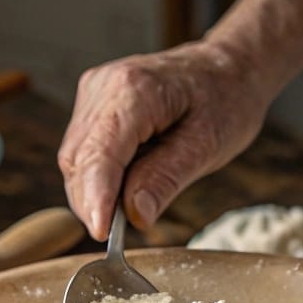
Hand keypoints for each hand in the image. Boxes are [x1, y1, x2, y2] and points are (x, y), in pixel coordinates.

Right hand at [57, 39, 269, 239]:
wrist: (228, 67)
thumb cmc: (225, 99)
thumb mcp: (207, 145)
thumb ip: (166, 179)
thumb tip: (135, 216)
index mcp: (135, 90)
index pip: (101, 154)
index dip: (96, 199)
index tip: (102, 234)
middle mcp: (104, 86)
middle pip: (79, 161)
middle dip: (93, 203)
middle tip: (117, 235)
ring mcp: (94, 93)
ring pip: (74, 160)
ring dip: (92, 194)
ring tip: (124, 212)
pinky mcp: (93, 104)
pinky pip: (82, 152)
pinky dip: (97, 180)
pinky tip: (121, 190)